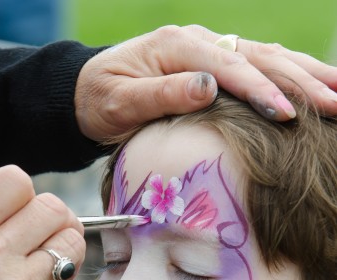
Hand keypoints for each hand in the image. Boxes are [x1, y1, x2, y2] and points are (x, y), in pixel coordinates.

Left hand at [75, 24, 336, 141]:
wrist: (91, 89)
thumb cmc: (103, 99)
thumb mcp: (121, 102)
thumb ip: (160, 95)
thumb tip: (208, 87)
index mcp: (177, 47)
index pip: (229, 68)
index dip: (260, 91)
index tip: (288, 114)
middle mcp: (201, 41)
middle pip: (259, 57)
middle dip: (300, 82)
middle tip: (336, 103)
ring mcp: (211, 49)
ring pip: (268, 56)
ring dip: (306, 74)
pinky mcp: (216, 62)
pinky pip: (260, 64)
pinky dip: (290, 74)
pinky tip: (313, 84)